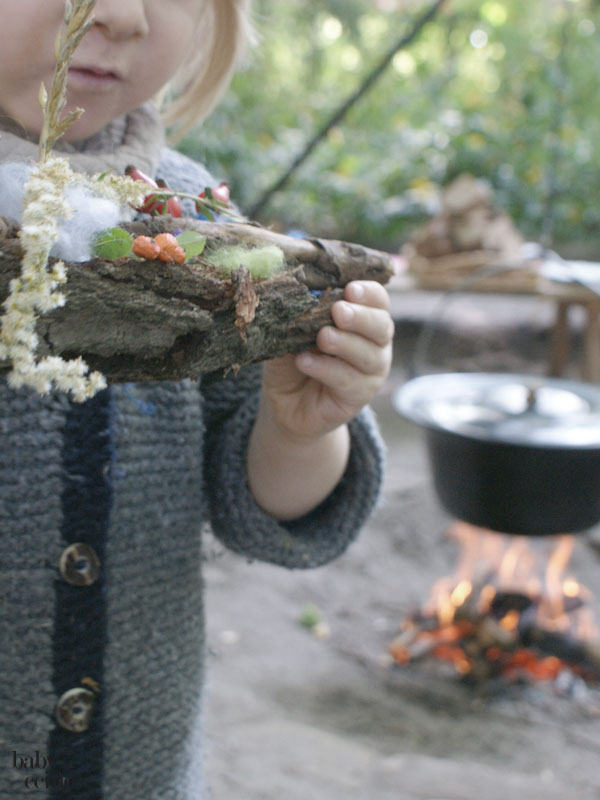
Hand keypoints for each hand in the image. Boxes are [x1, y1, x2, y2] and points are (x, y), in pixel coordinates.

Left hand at [261, 280, 393, 441]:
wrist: (285, 402)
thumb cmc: (294, 357)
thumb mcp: (291, 331)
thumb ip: (299, 313)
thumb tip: (297, 292)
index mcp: (364, 319)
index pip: (378, 300)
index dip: (368, 293)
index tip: (349, 289)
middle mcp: (375, 344)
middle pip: (382, 326)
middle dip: (360, 317)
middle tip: (338, 311)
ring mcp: (370, 372)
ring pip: (368, 355)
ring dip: (345, 343)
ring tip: (323, 337)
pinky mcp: (359, 397)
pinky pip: (348, 380)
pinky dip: (326, 369)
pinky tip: (305, 361)